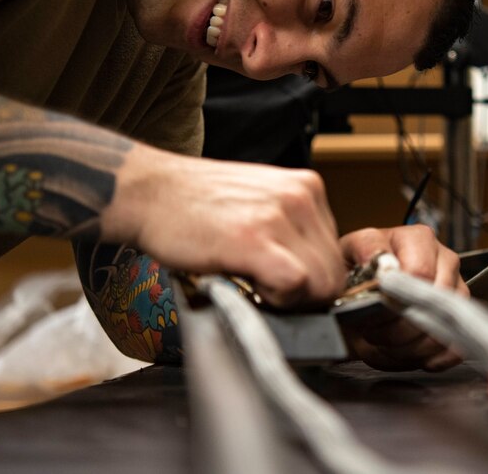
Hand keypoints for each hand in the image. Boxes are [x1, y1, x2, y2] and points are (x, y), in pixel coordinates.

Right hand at [101, 145, 346, 306]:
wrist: (149, 191)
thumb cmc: (196, 206)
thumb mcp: (260, 205)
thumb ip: (292, 232)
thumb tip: (314, 277)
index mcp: (307, 188)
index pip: (338, 255)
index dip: (314, 281)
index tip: (287, 286)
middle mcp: (301, 197)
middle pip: (334, 274)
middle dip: (305, 296)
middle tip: (266, 291)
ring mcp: (281, 215)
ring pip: (322, 284)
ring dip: (290, 299)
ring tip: (253, 284)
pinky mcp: (255, 238)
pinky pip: (295, 283)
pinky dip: (277, 298)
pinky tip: (249, 286)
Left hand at [339, 225, 467, 371]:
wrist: (359, 297)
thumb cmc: (355, 274)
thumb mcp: (349, 255)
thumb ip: (367, 254)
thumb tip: (387, 271)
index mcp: (416, 238)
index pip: (419, 272)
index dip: (392, 297)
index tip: (369, 307)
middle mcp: (443, 259)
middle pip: (432, 302)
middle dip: (398, 326)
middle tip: (372, 331)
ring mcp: (456, 289)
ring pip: (443, 326)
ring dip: (409, 346)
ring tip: (384, 343)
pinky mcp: (460, 319)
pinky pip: (454, 347)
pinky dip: (427, 358)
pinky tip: (405, 354)